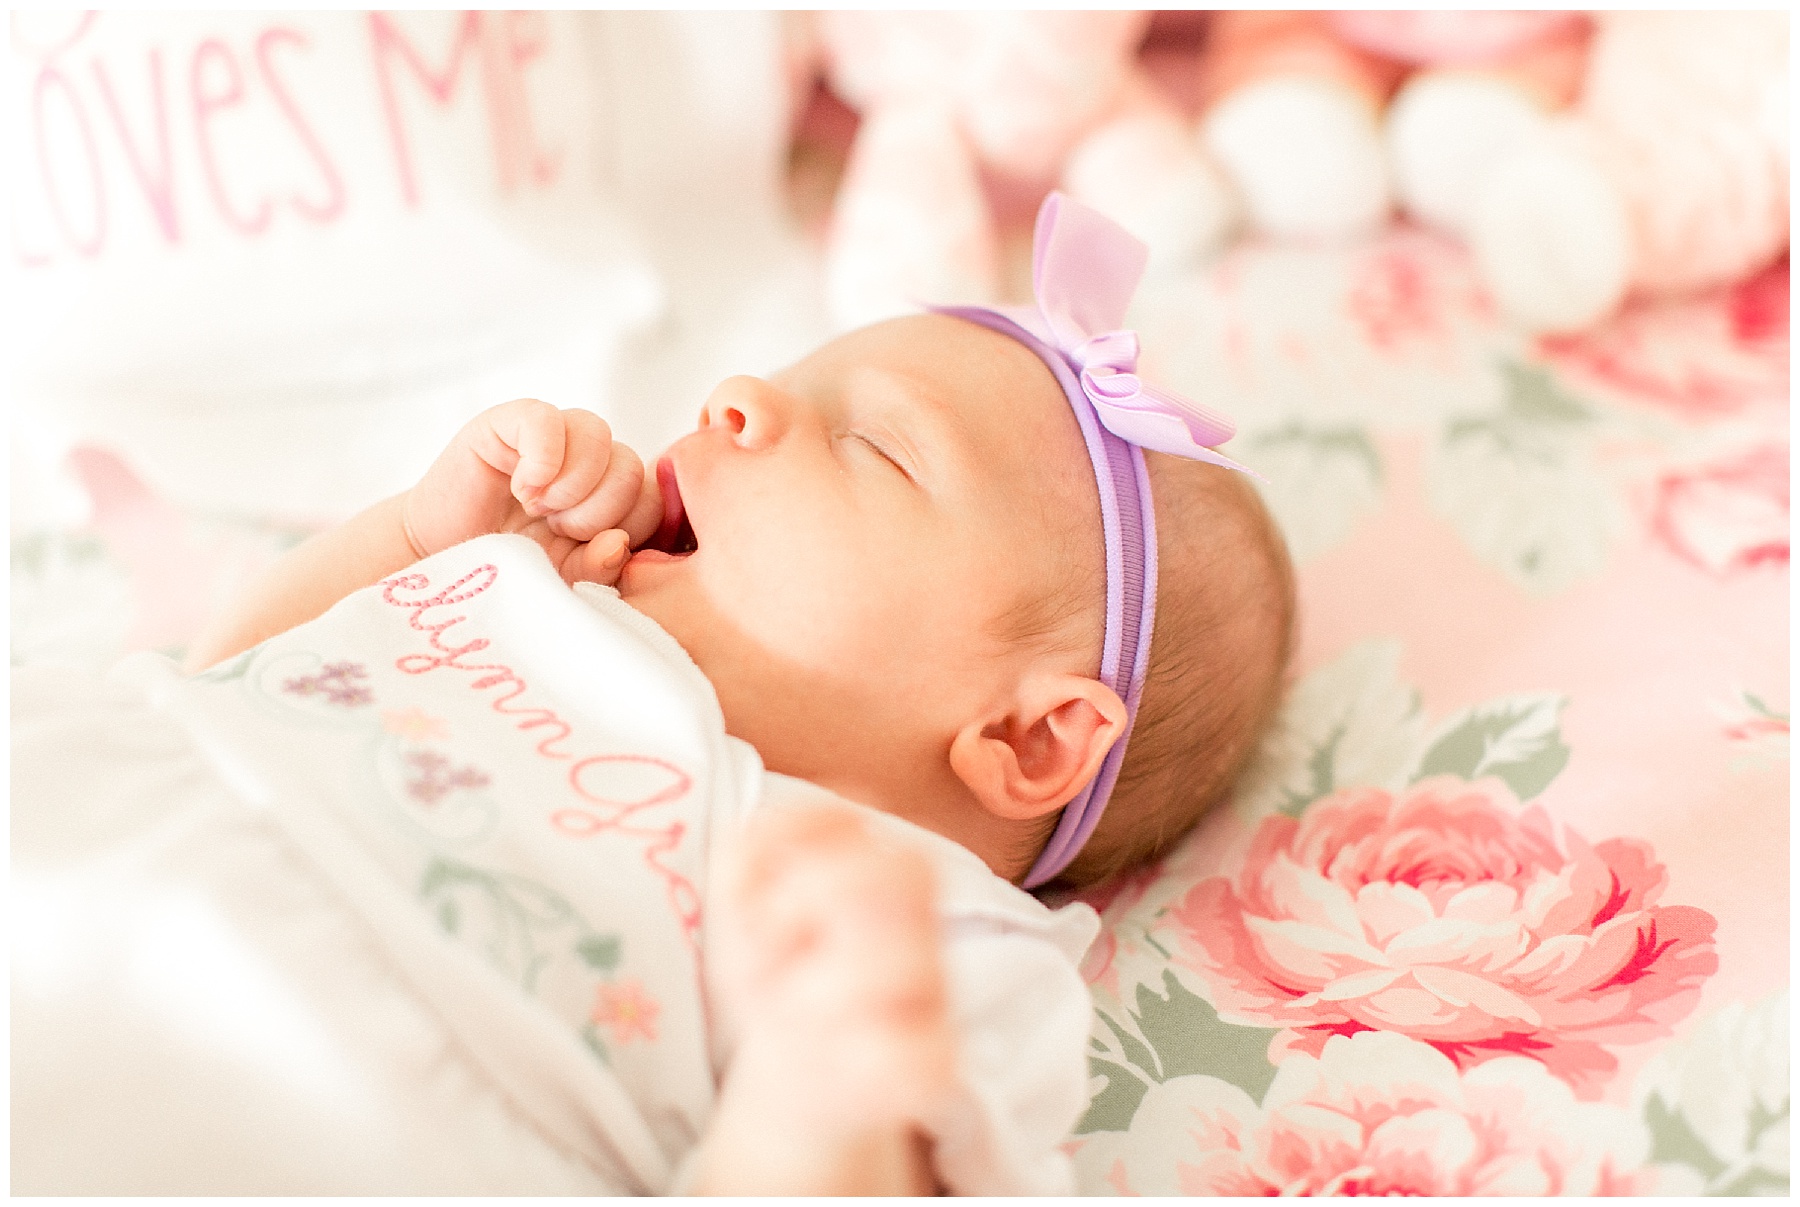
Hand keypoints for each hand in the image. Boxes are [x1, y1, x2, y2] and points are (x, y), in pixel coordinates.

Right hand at [403, 398, 661, 585]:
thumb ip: (600, 567)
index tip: (582, 547)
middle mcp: (590, 458)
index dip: (626, 527)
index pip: (653, 496)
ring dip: (570, 485)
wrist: (441, 557)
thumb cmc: (509, 568)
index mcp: (612, 493)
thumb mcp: (563, 578)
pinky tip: (522, 488)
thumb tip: (619, 543)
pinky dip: (541, 459)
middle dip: (596, 511)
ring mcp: (553, 435)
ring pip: (598, 435)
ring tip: (536, 507)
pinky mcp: (511, 421)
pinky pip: (548, 419)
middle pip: (631, 466)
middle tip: (554, 527)